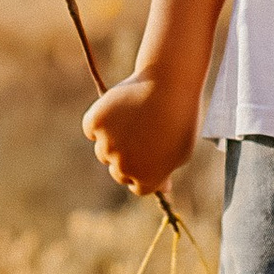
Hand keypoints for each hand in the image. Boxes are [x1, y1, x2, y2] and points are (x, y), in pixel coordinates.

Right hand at [83, 69, 197, 198]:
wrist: (170, 85)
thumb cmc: (181, 117)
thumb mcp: (182, 152)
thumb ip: (165, 172)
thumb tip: (162, 188)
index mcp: (147, 179)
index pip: (136, 186)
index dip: (143, 170)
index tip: (149, 154)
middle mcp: (124, 167)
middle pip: (118, 171)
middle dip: (127, 158)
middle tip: (141, 134)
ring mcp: (108, 145)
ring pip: (103, 151)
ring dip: (112, 141)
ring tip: (134, 118)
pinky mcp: (96, 123)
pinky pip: (92, 128)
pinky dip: (100, 121)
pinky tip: (117, 109)